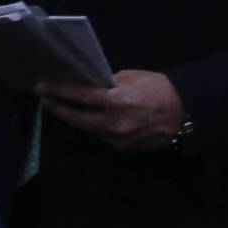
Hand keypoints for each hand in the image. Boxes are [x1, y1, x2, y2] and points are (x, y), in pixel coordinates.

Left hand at [35, 70, 185, 153]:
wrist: (187, 113)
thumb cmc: (160, 89)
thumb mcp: (132, 78)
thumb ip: (108, 84)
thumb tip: (89, 86)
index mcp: (117, 102)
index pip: (79, 97)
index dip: (57, 92)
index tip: (41, 89)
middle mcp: (114, 124)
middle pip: (76, 119)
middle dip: (59, 109)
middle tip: (47, 101)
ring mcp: (119, 140)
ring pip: (89, 129)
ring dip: (79, 119)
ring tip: (68, 108)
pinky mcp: (124, 149)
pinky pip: (103, 137)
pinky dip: (97, 127)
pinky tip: (95, 119)